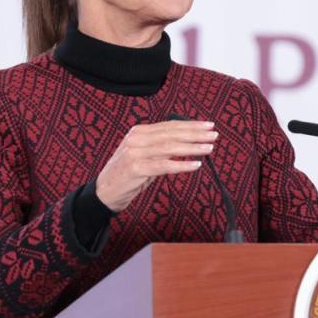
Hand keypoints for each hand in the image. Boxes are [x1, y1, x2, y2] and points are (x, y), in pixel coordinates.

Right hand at [95, 120, 217, 211]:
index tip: (208, 125)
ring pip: (169, 148)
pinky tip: (196, 165)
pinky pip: (163, 166)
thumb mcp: (145, 154)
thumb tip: (188, 140)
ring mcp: (134, 153)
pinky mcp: (135, 169)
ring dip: (192, 148)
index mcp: (139, 131)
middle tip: (214, 134)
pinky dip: (181, 165)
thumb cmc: (129, 173)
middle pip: (172, 134)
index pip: (170, 126)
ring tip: (209, 148)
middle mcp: (136, 139)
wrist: (104, 192)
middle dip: (195, 134)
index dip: (190, 125)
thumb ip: (162, 146)